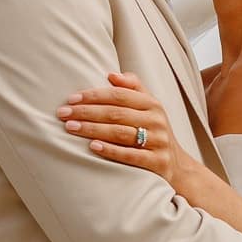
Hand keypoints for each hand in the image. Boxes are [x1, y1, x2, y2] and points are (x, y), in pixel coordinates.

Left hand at [58, 72, 187, 184]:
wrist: (177, 166)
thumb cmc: (154, 132)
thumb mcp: (149, 107)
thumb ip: (133, 88)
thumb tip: (111, 74)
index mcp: (153, 104)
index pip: (119, 95)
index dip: (94, 95)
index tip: (71, 99)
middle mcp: (156, 120)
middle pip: (116, 113)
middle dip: (87, 112)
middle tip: (63, 114)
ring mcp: (158, 141)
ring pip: (121, 133)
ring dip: (93, 129)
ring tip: (71, 128)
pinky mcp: (157, 162)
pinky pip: (130, 155)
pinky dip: (110, 150)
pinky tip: (92, 146)